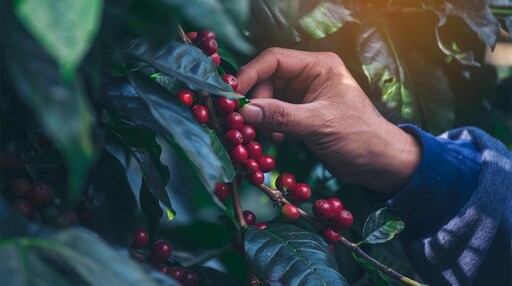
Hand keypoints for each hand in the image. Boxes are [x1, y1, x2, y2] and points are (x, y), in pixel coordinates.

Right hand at [237, 48, 419, 194]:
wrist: (378, 163)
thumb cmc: (358, 136)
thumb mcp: (318, 123)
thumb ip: (280, 115)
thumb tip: (244, 111)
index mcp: (318, 66)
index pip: (274, 60)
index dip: (251, 74)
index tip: (232, 94)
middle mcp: (310, 77)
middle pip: (268, 79)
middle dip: (256, 100)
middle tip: (246, 121)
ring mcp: (305, 96)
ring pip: (269, 98)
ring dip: (261, 115)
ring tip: (262, 133)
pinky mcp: (302, 115)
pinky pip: (276, 114)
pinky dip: (269, 125)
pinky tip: (275, 138)